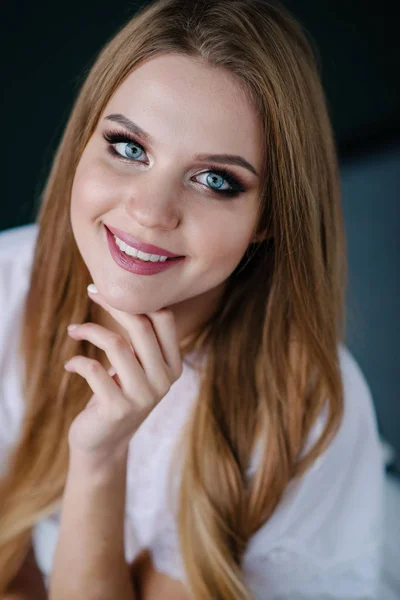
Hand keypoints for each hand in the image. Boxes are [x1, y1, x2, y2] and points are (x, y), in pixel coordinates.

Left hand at [64, 284, 182, 457]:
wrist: (103, 443)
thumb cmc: (116, 393)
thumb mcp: (136, 366)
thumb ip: (140, 338)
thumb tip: (121, 290)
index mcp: (173, 365)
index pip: (163, 319)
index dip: (135, 298)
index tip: (109, 287)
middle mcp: (164, 380)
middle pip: (140, 327)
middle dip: (112, 304)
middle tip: (91, 292)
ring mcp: (143, 396)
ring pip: (116, 344)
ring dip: (89, 330)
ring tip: (74, 330)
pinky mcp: (118, 409)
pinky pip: (94, 370)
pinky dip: (77, 362)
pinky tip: (70, 365)